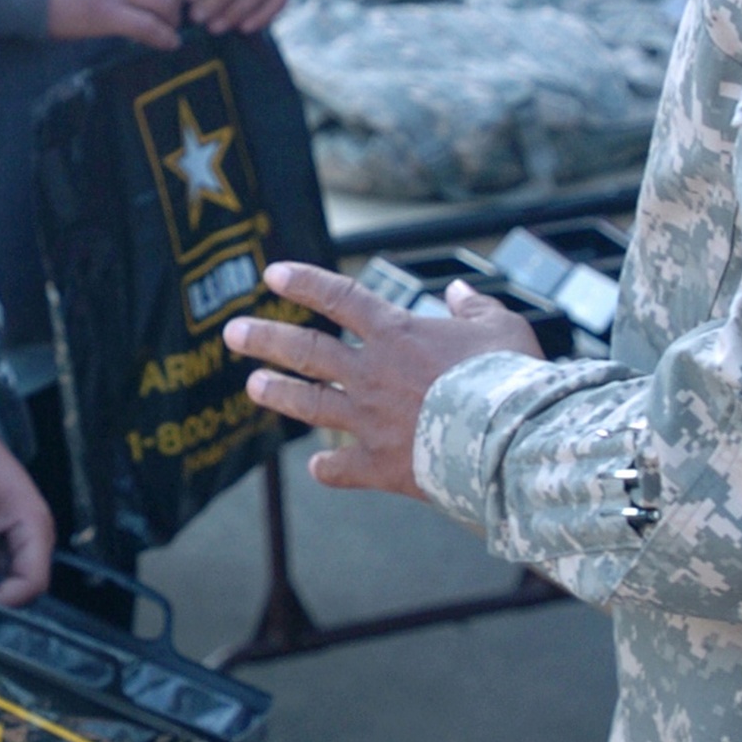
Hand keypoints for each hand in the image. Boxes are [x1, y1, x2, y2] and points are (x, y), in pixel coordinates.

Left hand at [224, 265, 539, 495]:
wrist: (507, 439)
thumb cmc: (509, 376)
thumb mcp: (501, 325)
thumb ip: (474, 306)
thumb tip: (456, 290)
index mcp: (397, 333)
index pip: (341, 297)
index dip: (305, 282)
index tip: (272, 273)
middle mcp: (372, 373)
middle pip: (307, 351)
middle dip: (266, 339)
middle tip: (232, 333)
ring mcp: (370, 420)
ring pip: (311, 404)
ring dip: (278, 393)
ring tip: (253, 385)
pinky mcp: (380, 464)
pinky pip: (343, 467)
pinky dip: (329, 469)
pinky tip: (318, 468)